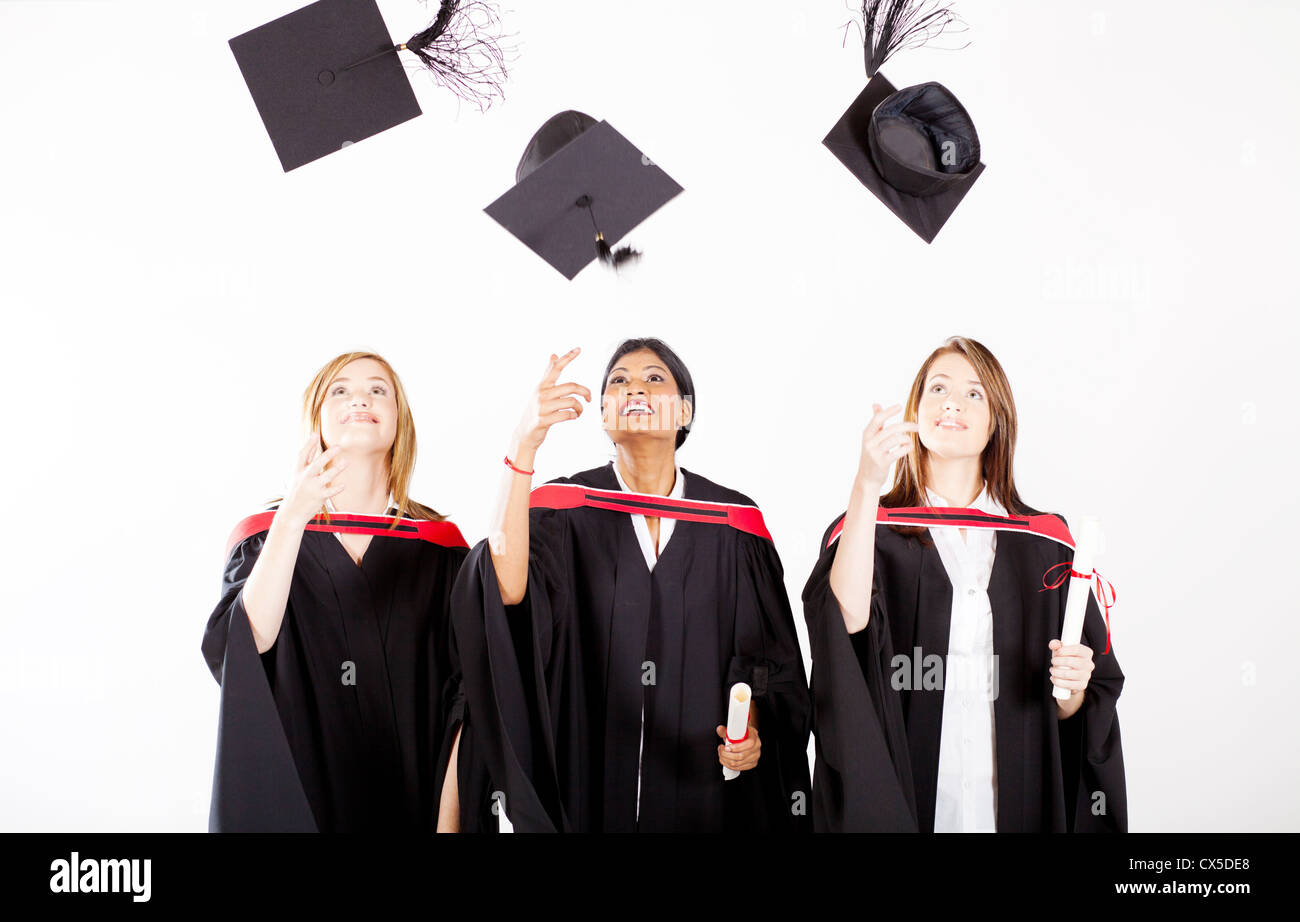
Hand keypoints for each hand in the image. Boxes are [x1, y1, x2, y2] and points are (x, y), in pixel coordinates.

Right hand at [280, 429, 347, 526]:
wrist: (292, 512)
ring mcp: (312, 488)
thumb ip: (307, 459)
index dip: (308, 445)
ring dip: (336, 469)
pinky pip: (329, 492)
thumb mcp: (297, 474)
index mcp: (298, 471)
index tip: (315, 434)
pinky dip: (336, 488)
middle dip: (327, 455)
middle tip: (338, 447)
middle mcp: (304, 478)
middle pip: (316, 464)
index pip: (302, 456)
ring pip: (325, 477)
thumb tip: (312, 439)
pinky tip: (344, 484)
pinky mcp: (319, 497)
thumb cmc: (297, 490)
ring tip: (346, 462)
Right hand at [509, 348, 591, 463]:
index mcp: (542, 386)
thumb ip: (548, 373)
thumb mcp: (540, 390)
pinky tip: (573, 417)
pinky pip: (567, 415)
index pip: (555, 368)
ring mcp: (542, 407)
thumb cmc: (536, 411)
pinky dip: (574, 416)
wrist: (525, 434)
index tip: (579, 349)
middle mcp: (541, 394)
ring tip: (579, 411)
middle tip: (590, 398)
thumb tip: (554, 354)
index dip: (567, 357)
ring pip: (571, 401)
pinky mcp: (544, 420)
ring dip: (580, 408)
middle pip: (571, 386)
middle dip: (585, 392)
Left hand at [716, 724, 760, 772]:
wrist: (747, 737)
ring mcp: (755, 756)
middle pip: (741, 756)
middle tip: (721, 749)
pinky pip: (739, 768)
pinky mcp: (752, 763)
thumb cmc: (741, 733)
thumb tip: (719, 729)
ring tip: (721, 754)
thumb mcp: (734, 729)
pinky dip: (729, 765)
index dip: (736, 747)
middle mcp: (757, 747)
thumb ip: (725, 730)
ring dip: (726, 759)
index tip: (726, 747)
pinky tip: (725, 760)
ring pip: (738, 763)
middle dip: (727, 754)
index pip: (749, 744)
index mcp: (754, 736)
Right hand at [856, 403, 918, 489]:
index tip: (899, 406)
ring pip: (895, 439)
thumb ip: (876, 423)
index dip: (889, 412)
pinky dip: (906, 448)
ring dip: (906, 439)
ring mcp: (875, 453)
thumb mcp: (870, 438)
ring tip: (909, 441)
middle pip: (891, 429)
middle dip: (906, 426)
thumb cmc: (872, 455)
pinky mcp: (882, 462)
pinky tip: (908, 447)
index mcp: (867, 434)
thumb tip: (876, 404)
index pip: (878, 419)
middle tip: (917, 426)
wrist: (867, 478)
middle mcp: (869, 442)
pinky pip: (898, 452)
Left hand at [1048, 639, 1094, 697]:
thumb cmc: (1065, 659)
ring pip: (1068, 674)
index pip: (1077, 649)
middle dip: (1058, 661)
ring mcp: (1086, 676)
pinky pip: (1068, 685)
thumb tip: (1053, 645)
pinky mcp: (1082, 685)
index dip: (1064, 650)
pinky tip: (1053, 678)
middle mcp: (1089, 664)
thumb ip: (1056, 644)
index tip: (1056, 652)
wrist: (1070, 676)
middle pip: (1072, 662)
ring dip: (1056, 672)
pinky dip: (1058, 682)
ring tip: (1052, 670)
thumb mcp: (1061, 649)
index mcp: (1087, 653)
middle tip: (1053, 661)